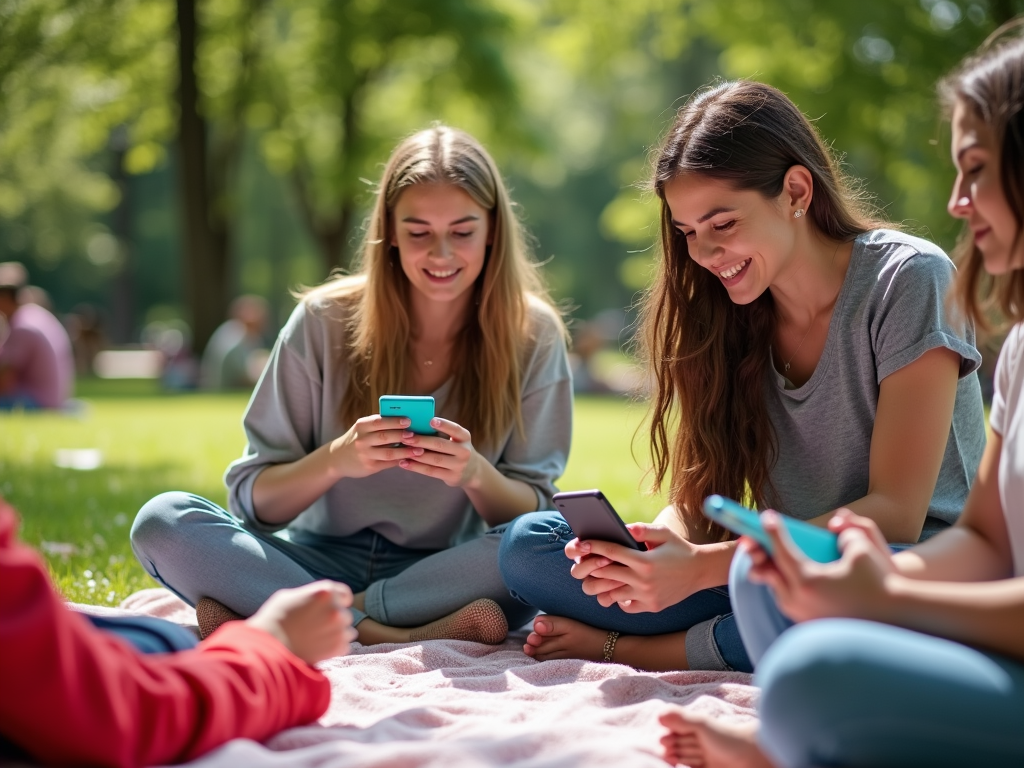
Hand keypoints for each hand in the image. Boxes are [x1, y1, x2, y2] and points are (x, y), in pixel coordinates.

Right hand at [246, 580, 356, 664]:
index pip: (344, 594)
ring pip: (348, 631)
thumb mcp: (290, 596)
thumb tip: (317, 598)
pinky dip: (335, 648)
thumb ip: (310, 595)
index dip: (339, 601)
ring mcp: (337, 629)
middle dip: (334, 620)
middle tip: (317, 627)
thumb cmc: (274, 619)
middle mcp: (335, 609)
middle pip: (345, 614)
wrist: (268, 647)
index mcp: (325, 592)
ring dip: (337, 634)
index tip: (333, 608)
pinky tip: (320, 648)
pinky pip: (344, 646)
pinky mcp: (336, 647)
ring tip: (318, 639)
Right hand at [328, 415, 424, 478]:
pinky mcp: (369, 466)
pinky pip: (388, 463)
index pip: (380, 421)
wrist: (337, 458)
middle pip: (385, 436)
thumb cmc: (357, 439)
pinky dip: (401, 460)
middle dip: (402, 436)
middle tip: (417, 435)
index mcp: (362, 426)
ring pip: (389, 452)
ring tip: (419, 450)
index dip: (395, 421)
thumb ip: (380, 425)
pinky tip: (411, 458)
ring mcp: (365, 454)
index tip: (409, 420)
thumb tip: (407, 422)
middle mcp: (362, 440)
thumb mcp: (363, 429)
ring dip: (406, 451)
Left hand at [396, 417, 481, 487]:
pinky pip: (431, 471)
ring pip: (434, 459)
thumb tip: (416, 427)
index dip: (443, 425)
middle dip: (421, 441)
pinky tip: (404, 463)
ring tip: (402, 450)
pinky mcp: (452, 477)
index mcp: (465, 437)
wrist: (472, 471)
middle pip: (440, 445)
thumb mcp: (456, 440)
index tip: (430, 420)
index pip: (454, 429)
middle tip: (405, 437)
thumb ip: (442, 434)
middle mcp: (464, 451)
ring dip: (416, 455)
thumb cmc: (456, 450)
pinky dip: (416, 467)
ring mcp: (459, 465)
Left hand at [563, 524, 703, 612]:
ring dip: (602, 585)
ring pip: (611, 594)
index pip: (611, 552)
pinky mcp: (651, 607)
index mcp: (645, 561)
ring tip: (598, 577)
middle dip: (591, 566)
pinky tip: (618, 588)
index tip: (582, 543)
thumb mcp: (664, 533)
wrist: (701, 571)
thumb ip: (642, 529)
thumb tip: (622, 527)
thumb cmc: (679, 548)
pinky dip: (618, 598)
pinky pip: (625, 606)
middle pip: (605, 574)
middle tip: (583, 561)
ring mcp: (646, 597)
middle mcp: (643, 581)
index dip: (594, 546)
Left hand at [745, 510, 896, 623]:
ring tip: (765, 555)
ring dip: (772, 571)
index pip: (782, 551)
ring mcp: (803, 616)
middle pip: (770, 571)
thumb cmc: (881, 582)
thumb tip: (834, 529)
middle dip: (761, 552)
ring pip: (777, 589)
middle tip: (751, 537)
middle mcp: (799, 601)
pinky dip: (785, 586)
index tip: (767, 517)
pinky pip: (790, 601)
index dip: (773, 531)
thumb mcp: (862, 549)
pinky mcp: (810, 624)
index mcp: (808, 580)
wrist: (898, 619)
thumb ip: (843, 531)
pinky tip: (785, 576)